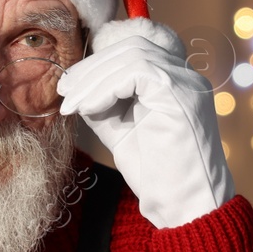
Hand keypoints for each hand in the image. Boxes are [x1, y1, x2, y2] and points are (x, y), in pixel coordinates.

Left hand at [57, 17, 234, 228]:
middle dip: (92, 66)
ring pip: (132, 54)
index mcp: (175, 82)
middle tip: (65, 91)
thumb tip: (77, 83)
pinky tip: (90, 109)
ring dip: (94, 78)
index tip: (72, 84)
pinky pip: (136, 71)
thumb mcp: (120, 128)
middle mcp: (186, 76)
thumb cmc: (156, 174)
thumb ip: (105, 101)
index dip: (101, 59)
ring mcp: (187, 82)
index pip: (137, 47)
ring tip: (73, 105)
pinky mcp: (181, 93)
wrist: (184, 206)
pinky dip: (106, 87)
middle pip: (132, 45)